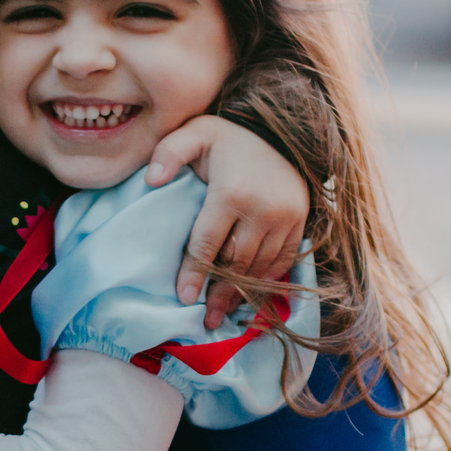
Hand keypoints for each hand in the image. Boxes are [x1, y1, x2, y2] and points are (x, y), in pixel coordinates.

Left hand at [147, 117, 307, 327]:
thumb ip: (170, 151)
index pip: (208, 244)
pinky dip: (267, 281)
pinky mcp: (300, 222)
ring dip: (242, 294)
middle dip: (219, 294)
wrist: (281, 130)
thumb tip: (151, 179)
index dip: (194, 273)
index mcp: (231, 193)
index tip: (184, 297)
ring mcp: (285, 219)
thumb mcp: (196, 131)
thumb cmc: (229, 137)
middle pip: (236, 263)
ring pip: (260, 267)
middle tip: (205, 319)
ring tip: (223, 313)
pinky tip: (252, 297)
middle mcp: (262, 210)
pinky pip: (283, 261)